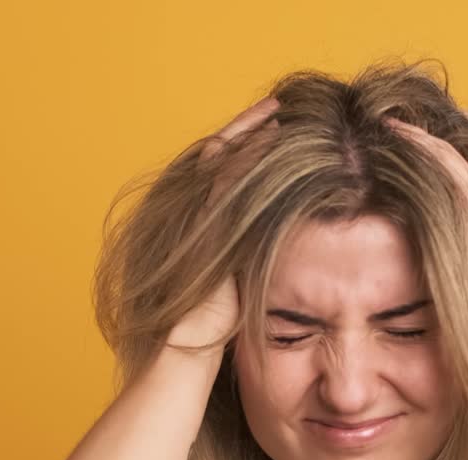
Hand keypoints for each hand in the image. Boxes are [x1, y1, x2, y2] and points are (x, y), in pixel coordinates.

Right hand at [167, 96, 279, 350]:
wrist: (188, 345)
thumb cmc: (211, 329)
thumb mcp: (234, 284)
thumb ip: (248, 258)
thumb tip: (279, 250)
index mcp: (201, 224)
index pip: (222, 172)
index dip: (246, 148)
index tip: (274, 131)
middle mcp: (195, 214)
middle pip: (220, 155)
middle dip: (248, 129)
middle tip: (276, 107)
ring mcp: (197, 217)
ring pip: (222, 160)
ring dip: (251, 134)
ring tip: (278, 113)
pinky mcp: (204, 226)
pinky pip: (226, 181)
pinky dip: (249, 158)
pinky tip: (271, 140)